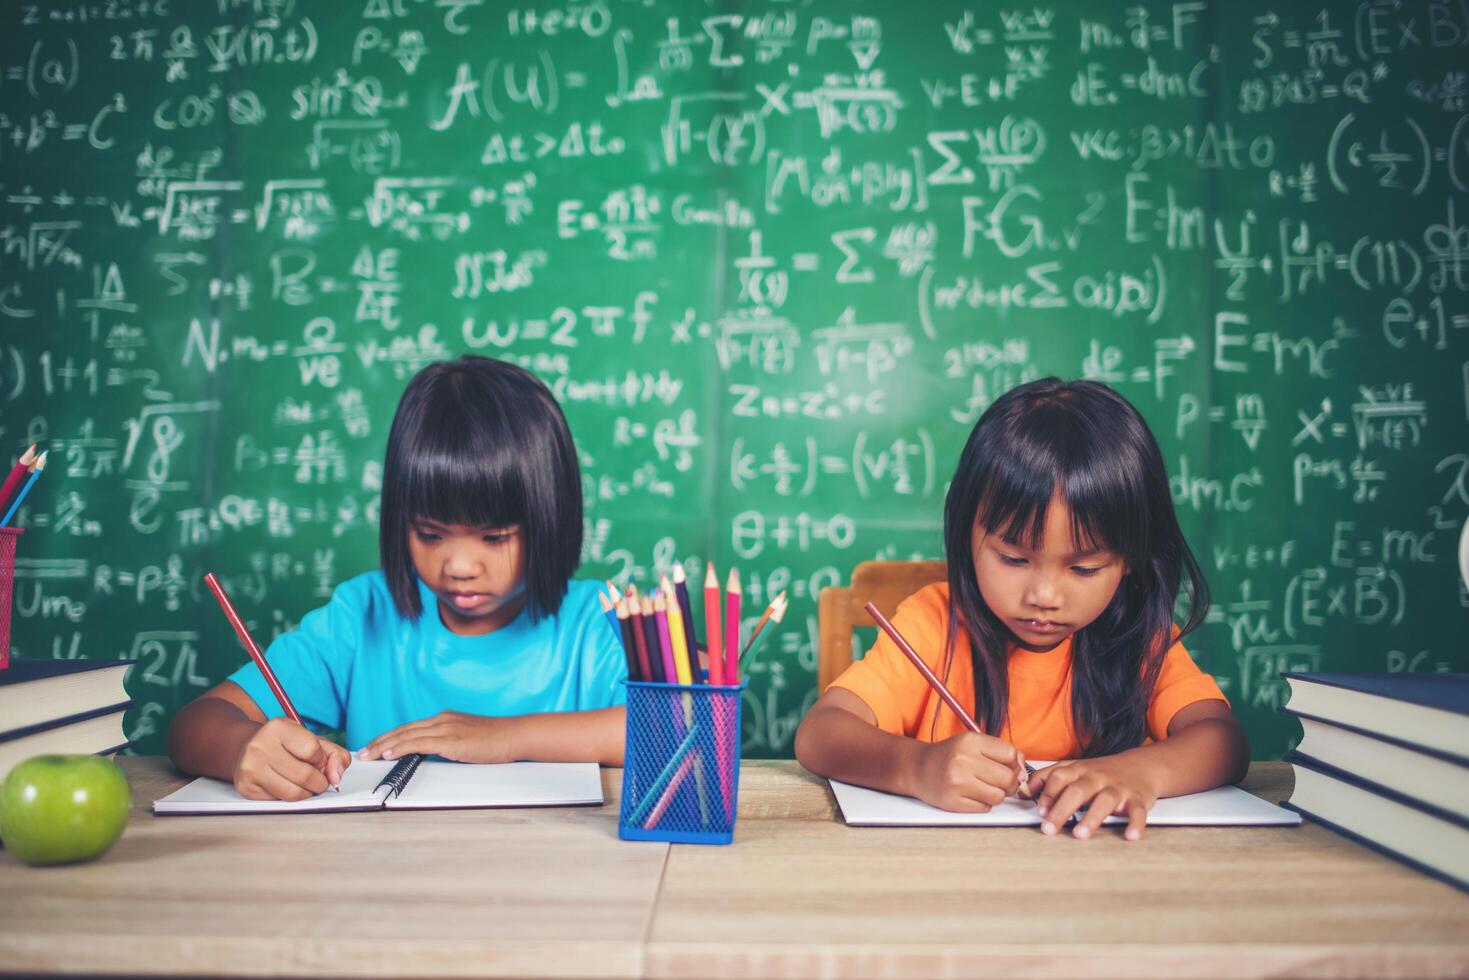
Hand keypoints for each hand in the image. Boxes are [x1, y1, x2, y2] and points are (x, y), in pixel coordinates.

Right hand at [232, 718, 349, 800]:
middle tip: (318, 779)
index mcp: (278, 727)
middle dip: (320, 782)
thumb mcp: (313, 739)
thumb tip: (336, 776)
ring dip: (307, 793)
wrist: (248, 748)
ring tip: (305, 784)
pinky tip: (286, 785)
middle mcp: (260, 746)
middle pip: (304, 775)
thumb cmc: (286, 745)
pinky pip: (280, 801)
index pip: (312, 750)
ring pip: (293, 793)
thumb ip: (335, 755)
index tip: (317, 760)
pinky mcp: (246, 787)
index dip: (321, 759)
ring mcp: (250, 768)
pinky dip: (290, 797)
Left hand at [358, 711, 514, 763]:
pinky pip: (418, 743)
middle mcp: (441, 719)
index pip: (409, 728)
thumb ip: (449, 743)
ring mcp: (445, 727)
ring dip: (383, 745)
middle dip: (379, 741)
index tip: (374, 746)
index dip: (389, 737)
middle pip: (402, 730)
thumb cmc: (496, 740)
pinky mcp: (450, 739)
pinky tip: (387, 754)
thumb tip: (435, 755)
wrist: (514, 735)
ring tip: (367, 755)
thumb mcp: (467, 739)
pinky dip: (400, 748)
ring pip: (405, 735)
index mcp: (445, 719)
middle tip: (362, 752)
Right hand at [910, 732, 1024, 812]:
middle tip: (1000, 782)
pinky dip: (983, 804)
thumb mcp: (972, 743)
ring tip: (984, 788)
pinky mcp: (953, 802)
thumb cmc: (949, 756)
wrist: (918, 768)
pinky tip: (972, 794)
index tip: (1010, 767)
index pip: (1010, 753)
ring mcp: (957, 783)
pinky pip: (984, 808)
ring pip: (998, 796)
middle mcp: (963, 760)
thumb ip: (999, 752)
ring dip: (996, 795)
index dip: (1015, 763)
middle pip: (1008, 777)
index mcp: (970, 741)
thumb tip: (1023, 773)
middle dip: (1009, 783)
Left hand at [1027, 755, 1158, 840]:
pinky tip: (1130, 835)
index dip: (1047, 793)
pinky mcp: (1138, 799)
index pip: (1059, 777)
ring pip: (1105, 800)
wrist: (1141, 766)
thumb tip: (1023, 792)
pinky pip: (1137, 811)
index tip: (1039, 811)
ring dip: (1092, 817)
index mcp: (1079, 770)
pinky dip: (1135, 823)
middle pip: (1077, 790)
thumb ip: (1048, 778)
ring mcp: (1118, 787)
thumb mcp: (1074, 769)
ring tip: (1080, 834)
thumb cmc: (1101, 773)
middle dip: (1061, 809)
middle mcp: (1097, 777)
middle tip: (1049, 828)